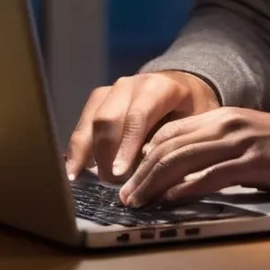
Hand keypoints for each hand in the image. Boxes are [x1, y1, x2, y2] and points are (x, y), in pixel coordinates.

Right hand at [66, 71, 220, 183]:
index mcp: (160, 87)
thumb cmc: (192, 109)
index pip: (138, 116)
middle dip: (105, 154)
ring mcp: (113, 89)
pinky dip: (76, 146)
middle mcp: (132, 84)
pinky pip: (83, 121)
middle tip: (109, 185)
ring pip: (91, 119)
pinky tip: (73, 169)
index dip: (126, 145)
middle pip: (109, 118)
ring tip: (79, 179)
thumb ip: (175, 142)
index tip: (119, 174)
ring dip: (84, 151)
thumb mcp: (195, 123)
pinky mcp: (100, 99)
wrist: (184, 86)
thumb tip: (152, 173)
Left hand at [117, 108, 269, 206]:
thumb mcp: (247, 141)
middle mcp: (227, 123)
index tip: (128, 177)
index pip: (171, 131)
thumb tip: (181, 173)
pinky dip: (187, 187)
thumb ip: (216, 149)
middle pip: (170, 144)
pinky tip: (172, 199)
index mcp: (223, 116)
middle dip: (141, 171)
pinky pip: (212, 173)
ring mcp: (240, 141)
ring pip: (184, 158)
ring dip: (155, 182)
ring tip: (138, 201)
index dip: (143, 154)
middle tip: (124, 195)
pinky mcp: (255, 161)